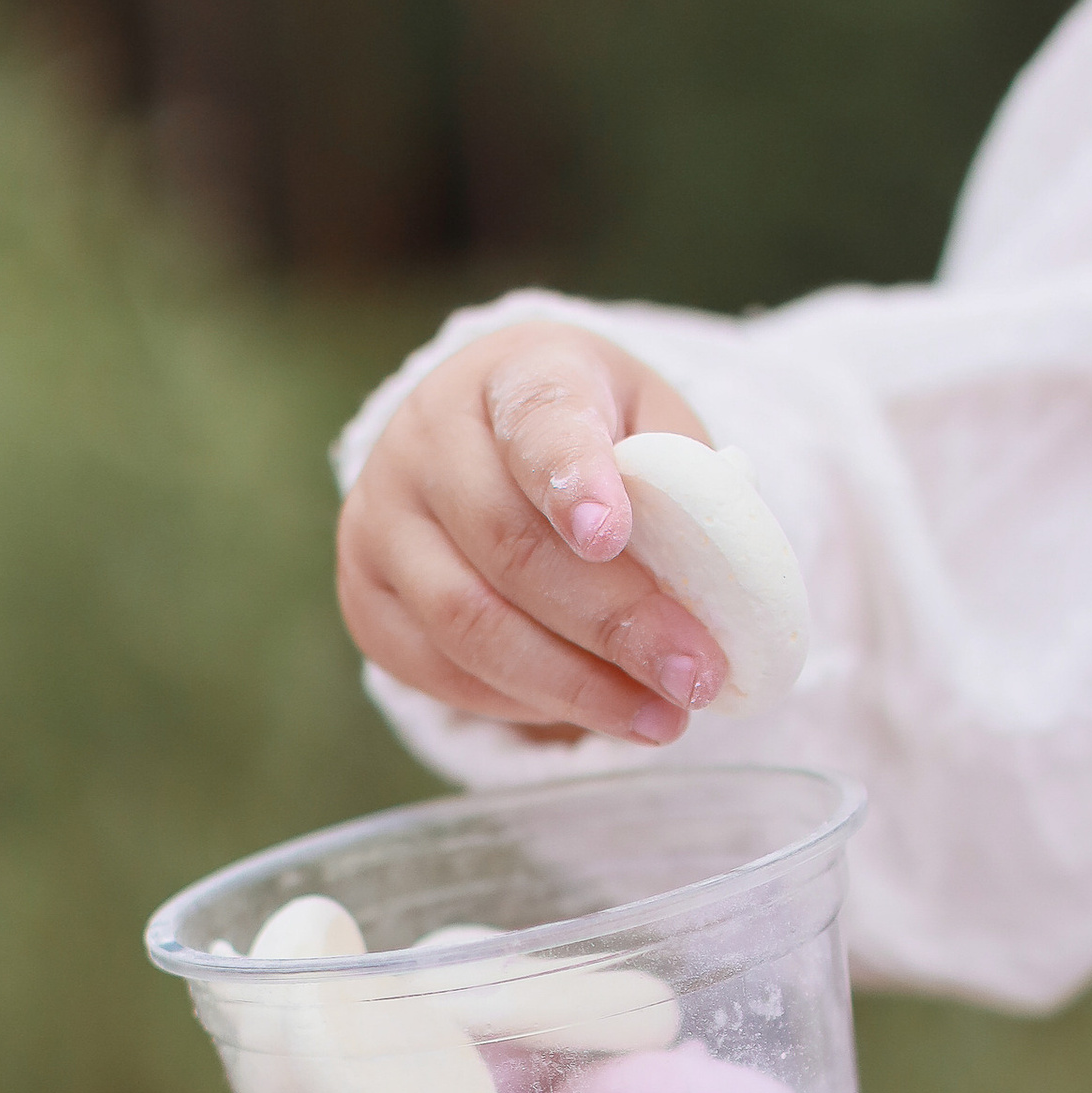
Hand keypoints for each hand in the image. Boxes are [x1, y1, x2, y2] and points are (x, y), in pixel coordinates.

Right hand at [337, 326, 726, 744]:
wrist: (495, 443)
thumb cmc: (601, 439)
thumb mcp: (656, 430)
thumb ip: (689, 489)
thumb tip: (727, 591)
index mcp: (514, 373)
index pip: (538, 418)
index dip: (572, 477)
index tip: (612, 535)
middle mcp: (426, 436)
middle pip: (509, 543)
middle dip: (612, 624)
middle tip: (694, 676)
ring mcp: (380, 518)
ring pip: (468, 622)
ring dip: (574, 686)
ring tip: (660, 719)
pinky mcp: (365, 595)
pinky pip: (441, 670)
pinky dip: (525, 703)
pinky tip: (594, 711)